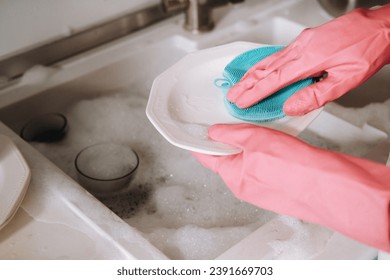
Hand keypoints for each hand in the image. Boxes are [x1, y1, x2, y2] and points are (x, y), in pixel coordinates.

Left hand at [193, 123, 389, 250]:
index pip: (206, 157)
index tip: (195, 130)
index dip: (199, 141)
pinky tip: (275, 143)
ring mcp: (261, 188)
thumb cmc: (295, 169)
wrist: (329, 186)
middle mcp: (244, 186)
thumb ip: (231, 134)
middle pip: (227, 158)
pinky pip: (264, 166)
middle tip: (233, 122)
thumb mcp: (255, 140)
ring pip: (247, 161)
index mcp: (233, 177)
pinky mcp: (278, 186)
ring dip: (249, 145)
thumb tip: (214, 132)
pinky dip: (264, 153)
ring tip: (259, 130)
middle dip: (228, 140)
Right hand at [227, 5, 389, 115]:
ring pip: (270, 59)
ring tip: (240, 83)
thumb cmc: (367, 50)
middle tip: (232, 94)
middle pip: (266, 68)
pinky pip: (279, 53)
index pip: (274, 80)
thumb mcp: (345, 80)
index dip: (255, 92)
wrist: (381, 27)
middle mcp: (301, 48)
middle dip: (247, 83)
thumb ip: (315, 95)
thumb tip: (291, 106)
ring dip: (253, 73)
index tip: (242, 101)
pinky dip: (266, 64)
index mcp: (308, 59)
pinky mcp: (307, 39)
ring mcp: (303, 42)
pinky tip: (262, 69)